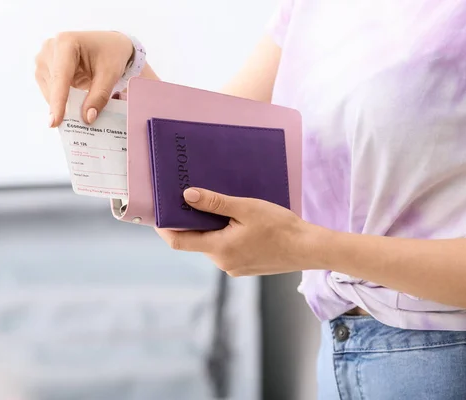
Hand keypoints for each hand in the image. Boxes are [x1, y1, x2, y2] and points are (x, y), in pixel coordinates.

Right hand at [35, 31, 133, 126]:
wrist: (110, 44)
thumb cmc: (111, 54)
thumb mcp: (110, 75)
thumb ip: (99, 97)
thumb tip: (87, 118)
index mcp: (66, 43)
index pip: (60, 77)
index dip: (58, 101)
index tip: (55, 122)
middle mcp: (50, 47)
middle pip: (52, 85)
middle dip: (62, 105)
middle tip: (77, 123)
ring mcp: (45, 57)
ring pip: (48, 89)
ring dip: (61, 102)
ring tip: (78, 109)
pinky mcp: (45, 67)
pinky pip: (49, 89)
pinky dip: (61, 98)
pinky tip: (72, 102)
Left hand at [156, 188, 322, 276]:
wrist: (308, 248)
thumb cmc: (280, 227)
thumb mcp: (245, 208)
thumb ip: (214, 203)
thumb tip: (187, 196)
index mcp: (219, 249)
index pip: (179, 242)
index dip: (164, 229)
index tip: (157, 215)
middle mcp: (223, 263)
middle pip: (195, 241)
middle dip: (191, 223)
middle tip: (191, 200)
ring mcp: (234, 267)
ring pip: (211, 245)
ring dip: (210, 228)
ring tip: (219, 208)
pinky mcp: (244, 266)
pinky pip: (225, 249)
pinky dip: (224, 235)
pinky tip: (236, 222)